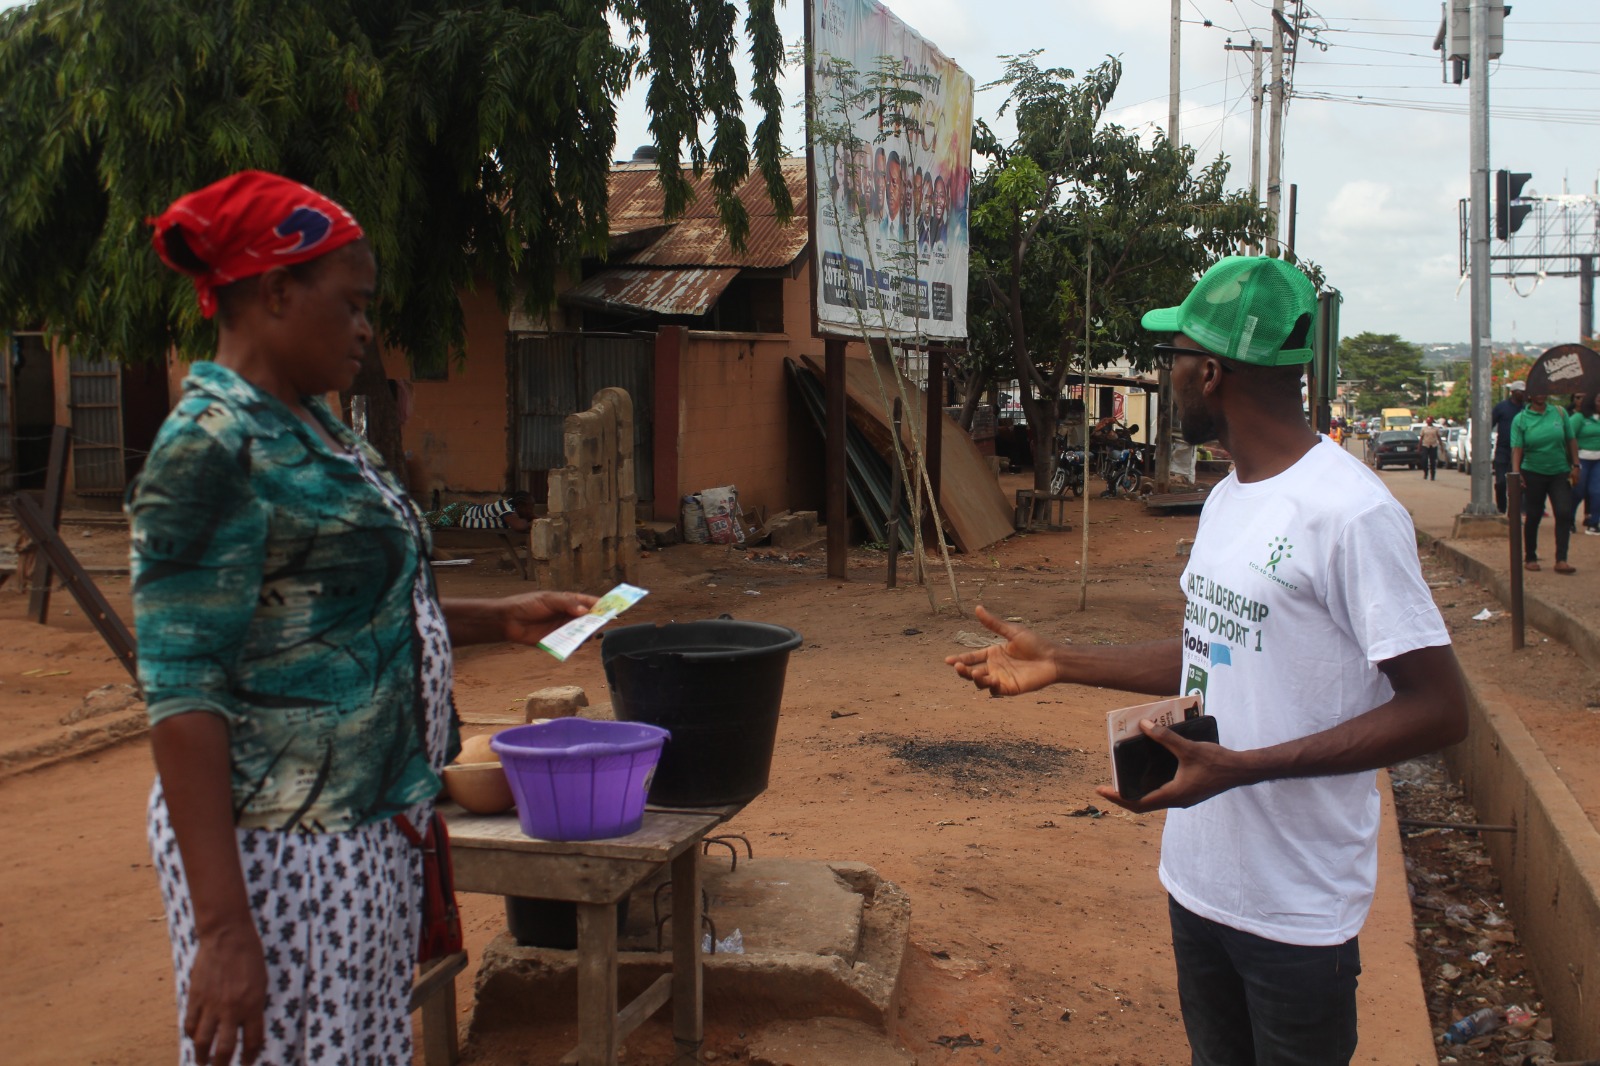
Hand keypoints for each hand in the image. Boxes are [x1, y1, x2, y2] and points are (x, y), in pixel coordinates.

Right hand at [184, 922, 266, 1064]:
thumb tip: (247, 1026)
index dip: (250, 1056)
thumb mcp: (261, 982)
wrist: (227, 935)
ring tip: (202, 1063)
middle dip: (223, 1064)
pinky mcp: (196, 997)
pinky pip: (191, 1023)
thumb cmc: (250, 956)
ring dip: (202, 1056)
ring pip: (203, 1041)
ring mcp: (211, 1004)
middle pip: (225, 1048)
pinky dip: (191, 1034)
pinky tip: (194, 1038)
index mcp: (253, 1005)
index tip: (247, 1063)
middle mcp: (232, 1009)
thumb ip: (255, 1005)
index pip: (253, 1041)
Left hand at [499, 591, 597, 645]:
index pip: (591, 603)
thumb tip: (585, 611)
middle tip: (599, 625)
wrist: (509, 620)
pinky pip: (571, 645)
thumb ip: (567, 603)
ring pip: (582, 633)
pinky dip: (575, 645)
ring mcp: (564, 629)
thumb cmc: (528, 604)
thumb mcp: (548, 599)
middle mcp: (569, 615)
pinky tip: (575, 644)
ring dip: (586, 635)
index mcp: (569, 602)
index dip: (603, 605)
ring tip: (587, 636)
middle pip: (589, 620)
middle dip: (596, 623)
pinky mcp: (557, 641)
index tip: (614, 609)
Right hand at [944, 605, 1059, 695]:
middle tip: (957, 666)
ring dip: (975, 678)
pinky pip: (995, 690)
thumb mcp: (1012, 632)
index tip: (948, 660)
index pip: (972, 657)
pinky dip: (990, 686)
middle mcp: (994, 667)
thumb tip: (977, 608)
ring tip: (975, 672)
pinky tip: (992, 680)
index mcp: (993, 653)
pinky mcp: (1009, 688)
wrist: (1052, 659)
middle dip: (963, 670)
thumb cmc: (1035, 644)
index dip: (959, 658)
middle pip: (972, 671)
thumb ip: (993, 624)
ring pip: (981, 682)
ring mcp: (1001, 679)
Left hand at [1094, 719, 1250, 813]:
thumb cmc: (1217, 762)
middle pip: (1143, 803)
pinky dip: (1152, 784)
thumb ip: (1166, 738)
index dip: (1118, 798)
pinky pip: (1164, 792)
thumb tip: (1145, 725)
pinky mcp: (1189, 792)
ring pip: (1154, 798)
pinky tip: (1149, 769)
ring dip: (1138, 790)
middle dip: (1124, 795)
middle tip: (1108, 784)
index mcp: (1173, 795)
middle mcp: (1176, 800)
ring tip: (1124, 776)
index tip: (1102, 791)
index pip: (1138, 803)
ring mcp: (1183, 797)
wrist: (1242, 770)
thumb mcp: (1189, 748)